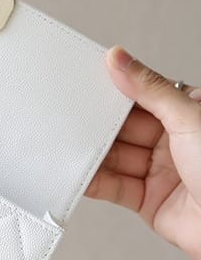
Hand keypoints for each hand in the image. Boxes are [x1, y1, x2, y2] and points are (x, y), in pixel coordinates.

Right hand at [86, 46, 200, 259]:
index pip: (141, 98)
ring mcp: (159, 172)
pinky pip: (114, 187)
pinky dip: (94, 181)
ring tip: (71, 147)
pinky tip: (79, 172)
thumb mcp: (189, 118)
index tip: (86, 84)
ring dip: (93, 154)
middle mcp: (173, 143)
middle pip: (123, 129)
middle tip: (73, 118)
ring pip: (116, 158)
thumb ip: (150, 89)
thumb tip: (119, 59)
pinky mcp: (147, 200)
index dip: (114, 91)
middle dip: (99, 126)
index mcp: (187, 115)